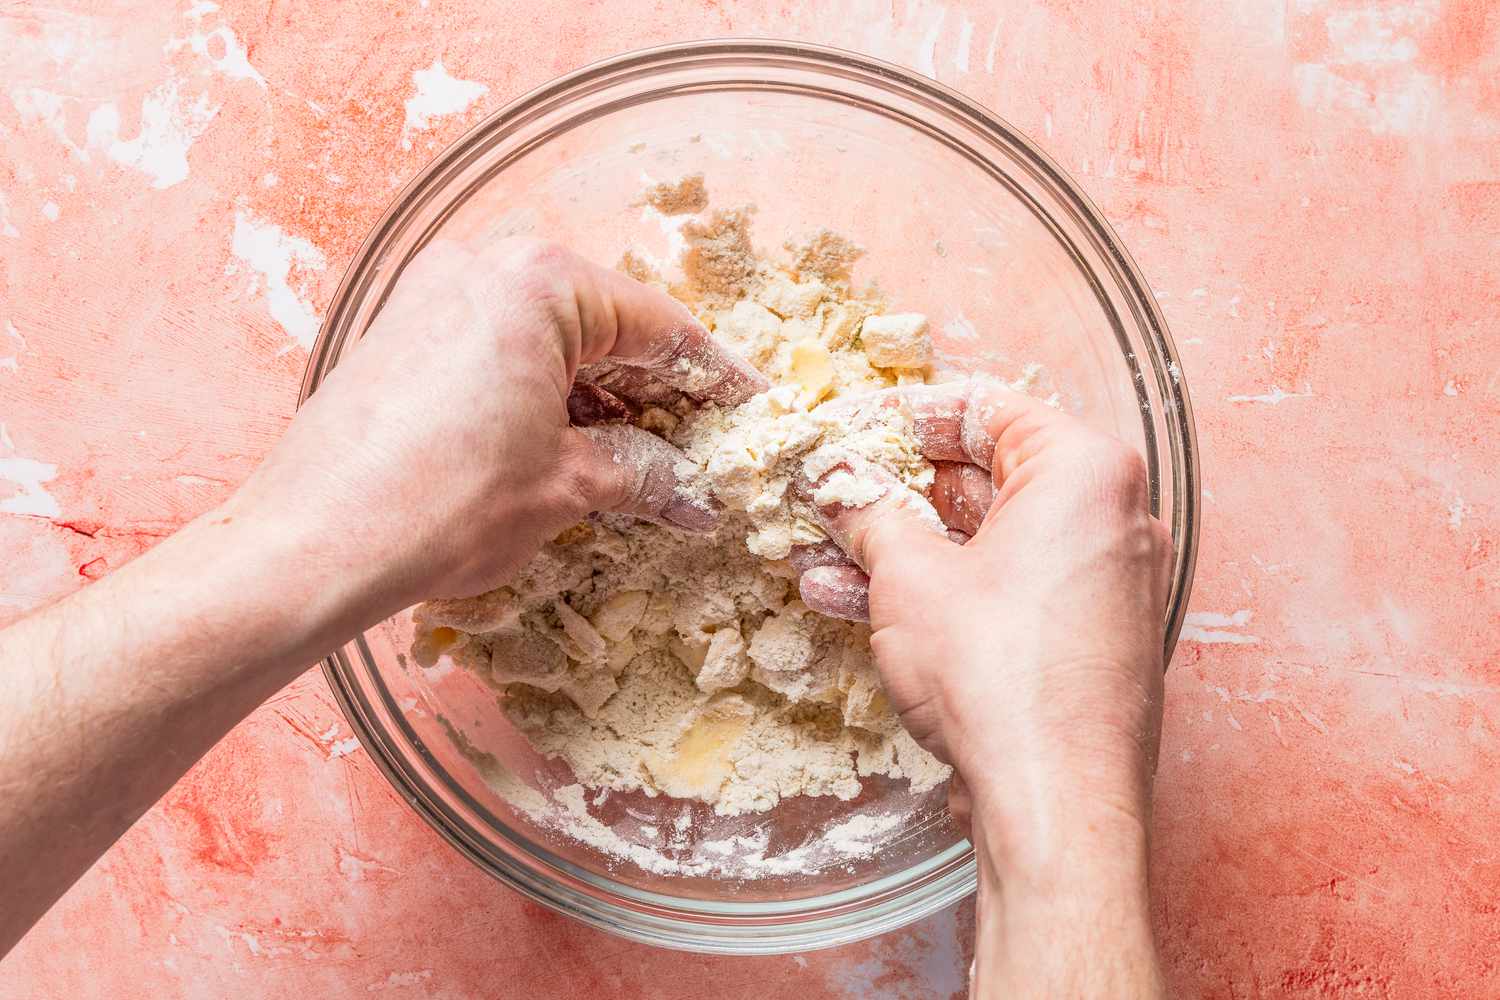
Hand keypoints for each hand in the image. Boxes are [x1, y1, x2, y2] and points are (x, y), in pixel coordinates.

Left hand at [228, 238, 764, 608]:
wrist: (308, 545)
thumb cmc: (439, 505)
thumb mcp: (565, 487)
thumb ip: (644, 472)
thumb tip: (695, 489)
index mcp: (537, 281)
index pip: (657, 324)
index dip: (714, 375)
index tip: (752, 408)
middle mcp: (484, 265)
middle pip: (603, 322)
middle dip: (655, 388)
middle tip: (704, 443)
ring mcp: (435, 293)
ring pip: (551, 336)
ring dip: (600, 394)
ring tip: (645, 457)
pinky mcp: (404, 330)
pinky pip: (502, 348)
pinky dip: (546, 392)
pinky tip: (575, 444)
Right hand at [797, 379, 1171, 861]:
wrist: (1056, 801)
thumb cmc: (1001, 675)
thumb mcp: (908, 577)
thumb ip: (868, 513)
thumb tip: (839, 482)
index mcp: (1085, 471)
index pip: (986, 410)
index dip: (905, 416)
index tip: (852, 428)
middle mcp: (1110, 517)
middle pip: (985, 478)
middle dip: (896, 490)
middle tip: (833, 494)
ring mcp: (1102, 582)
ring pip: (985, 542)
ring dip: (901, 548)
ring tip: (823, 554)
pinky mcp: (1085, 639)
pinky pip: (1003, 591)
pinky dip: (941, 592)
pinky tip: (857, 604)